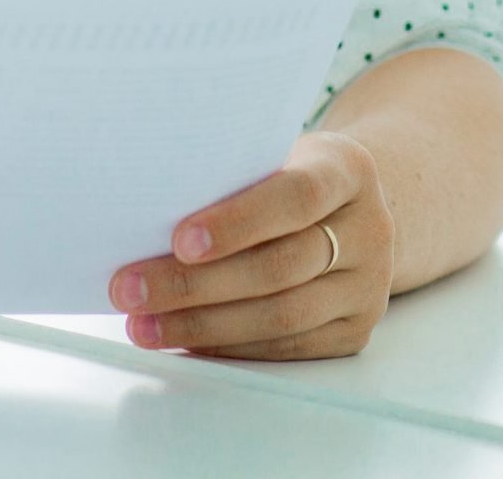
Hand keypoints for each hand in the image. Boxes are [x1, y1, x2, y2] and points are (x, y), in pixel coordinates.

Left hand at [108, 131, 395, 359]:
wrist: (353, 207)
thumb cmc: (291, 174)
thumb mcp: (275, 153)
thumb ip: (232, 175)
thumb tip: (145, 214)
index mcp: (348, 170)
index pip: (296, 197)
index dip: (238, 222)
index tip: (179, 240)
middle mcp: (370, 229)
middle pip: (279, 267)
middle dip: (196, 284)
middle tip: (132, 289)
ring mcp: (368, 286)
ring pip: (282, 316)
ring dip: (203, 326)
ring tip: (144, 324)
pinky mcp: (354, 330)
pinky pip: (287, 348)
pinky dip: (229, 347)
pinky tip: (184, 341)